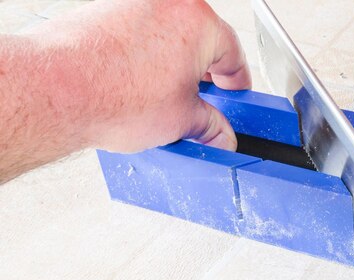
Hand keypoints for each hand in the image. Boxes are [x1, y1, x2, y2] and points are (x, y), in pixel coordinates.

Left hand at [29, 0, 250, 152]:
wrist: (57, 91)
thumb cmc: (112, 96)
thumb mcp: (181, 121)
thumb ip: (211, 126)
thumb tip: (219, 133)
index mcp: (197, 21)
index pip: (234, 54)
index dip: (238, 83)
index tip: (234, 96)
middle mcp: (168, 2)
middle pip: (202, 41)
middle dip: (205, 76)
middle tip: (203, 104)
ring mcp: (135, 2)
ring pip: (170, 37)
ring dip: (175, 67)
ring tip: (165, 100)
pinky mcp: (107, 10)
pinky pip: (141, 34)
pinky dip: (147, 57)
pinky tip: (138, 86)